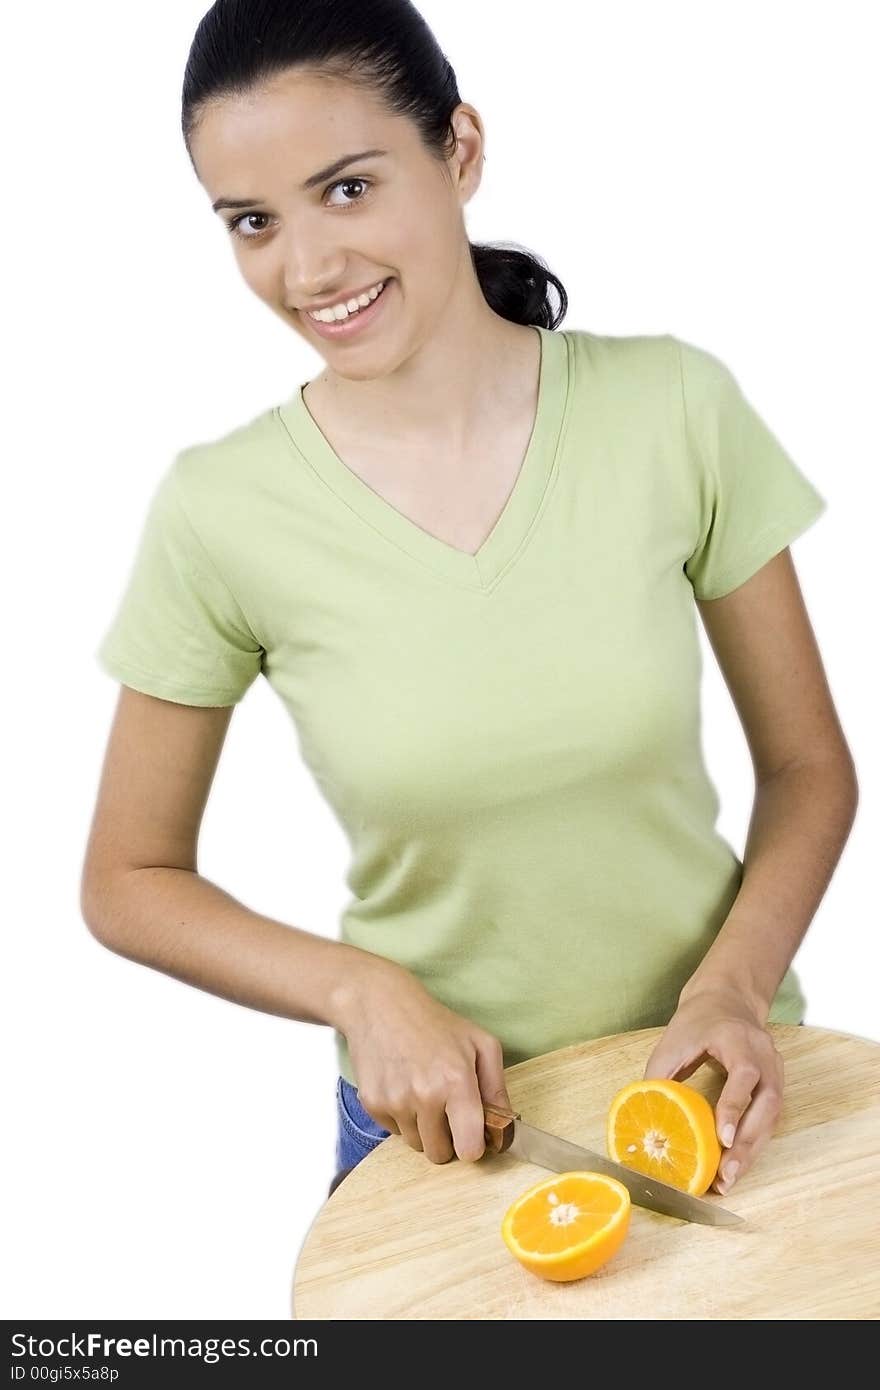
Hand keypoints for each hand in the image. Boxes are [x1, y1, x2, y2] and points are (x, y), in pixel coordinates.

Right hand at [334, 958, 512, 1164]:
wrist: (380, 1004)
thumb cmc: (435, 1023)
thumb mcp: (480, 1043)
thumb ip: (497, 1087)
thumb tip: (504, 1126)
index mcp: (456, 1081)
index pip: (468, 1148)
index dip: (473, 1146)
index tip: (472, 1135)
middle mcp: (424, 1096)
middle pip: (440, 1154)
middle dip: (447, 1139)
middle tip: (446, 1110)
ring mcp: (395, 1101)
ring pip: (416, 1145)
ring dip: (423, 1129)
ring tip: (422, 1093)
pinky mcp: (372, 1103)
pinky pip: (394, 1132)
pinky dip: (401, 1118)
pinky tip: (402, 1087)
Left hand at [643, 986, 783, 1194]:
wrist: (727, 999)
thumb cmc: (698, 1020)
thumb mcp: (673, 1040)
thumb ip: (660, 1074)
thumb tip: (642, 1115)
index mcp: (740, 1039)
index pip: (745, 1075)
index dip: (734, 1107)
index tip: (723, 1139)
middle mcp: (765, 1055)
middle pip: (767, 1104)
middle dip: (747, 1143)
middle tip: (726, 1174)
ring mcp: (776, 1070)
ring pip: (772, 1117)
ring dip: (752, 1151)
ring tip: (729, 1180)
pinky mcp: (775, 1085)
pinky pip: (769, 1119)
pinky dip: (754, 1144)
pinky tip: (736, 1165)